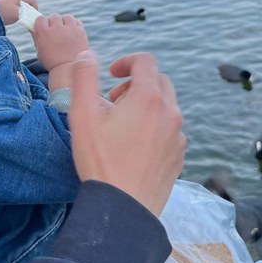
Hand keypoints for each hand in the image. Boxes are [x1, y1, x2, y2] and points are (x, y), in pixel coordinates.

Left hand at [0, 0, 37, 24]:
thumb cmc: (4, 14)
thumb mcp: (18, 14)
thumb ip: (27, 14)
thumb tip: (33, 16)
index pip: (32, 0)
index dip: (35, 8)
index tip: (33, 16)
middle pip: (27, 1)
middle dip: (29, 9)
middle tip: (27, 17)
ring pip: (22, 4)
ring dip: (23, 11)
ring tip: (20, 18)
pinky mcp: (5, 4)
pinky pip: (16, 6)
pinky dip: (17, 11)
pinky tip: (13, 17)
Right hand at [32, 13, 88, 71]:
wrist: (69, 70)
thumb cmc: (52, 62)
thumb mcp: (40, 50)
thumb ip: (36, 37)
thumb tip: (32, 27)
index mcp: (44, 32)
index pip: (40, 18)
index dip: (42, 23)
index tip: (44, 28)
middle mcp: (56, 28)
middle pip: (54, 16)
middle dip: (54, 22)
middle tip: (56, 31)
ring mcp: (69, 29)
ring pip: (66, 17)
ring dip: (65, 22)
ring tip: (65, 31)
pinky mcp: (80, 31)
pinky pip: (76, 21)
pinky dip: (74, 25)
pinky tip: (72, 32)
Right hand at [69, 52, 185, 216]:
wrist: (123, 208)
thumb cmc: (101, 160)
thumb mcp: (82, 114)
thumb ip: (84, 77)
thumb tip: (87, 54)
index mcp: (149, 98)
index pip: (145, 61)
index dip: (126, 61)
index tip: (110, 73)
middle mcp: (170, 113)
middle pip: (159, 81)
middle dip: (136, 83)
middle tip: (114, 100)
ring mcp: (178, 136)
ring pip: (166, 106)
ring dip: (146, 105)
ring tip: (122, 124)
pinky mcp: (178, 156)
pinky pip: (169, 130)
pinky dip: (154, 126)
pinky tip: (134, 145)